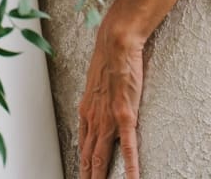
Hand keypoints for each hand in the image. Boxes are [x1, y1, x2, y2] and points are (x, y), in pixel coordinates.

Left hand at [78, 23, 145, 178]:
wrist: (115, 45)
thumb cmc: (108, 60)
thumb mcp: (96, 85)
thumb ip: (96, 102)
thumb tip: (98, 110)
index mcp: (86, 111)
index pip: (82, 145)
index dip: (82, 164)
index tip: (81, 176)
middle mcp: (93, 118)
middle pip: (88, 156)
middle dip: (86, 175)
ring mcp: (108, 119)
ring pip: (101, 156)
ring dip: (99, 177)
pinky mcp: (124, 116)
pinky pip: (128, 148)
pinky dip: (129, 167)